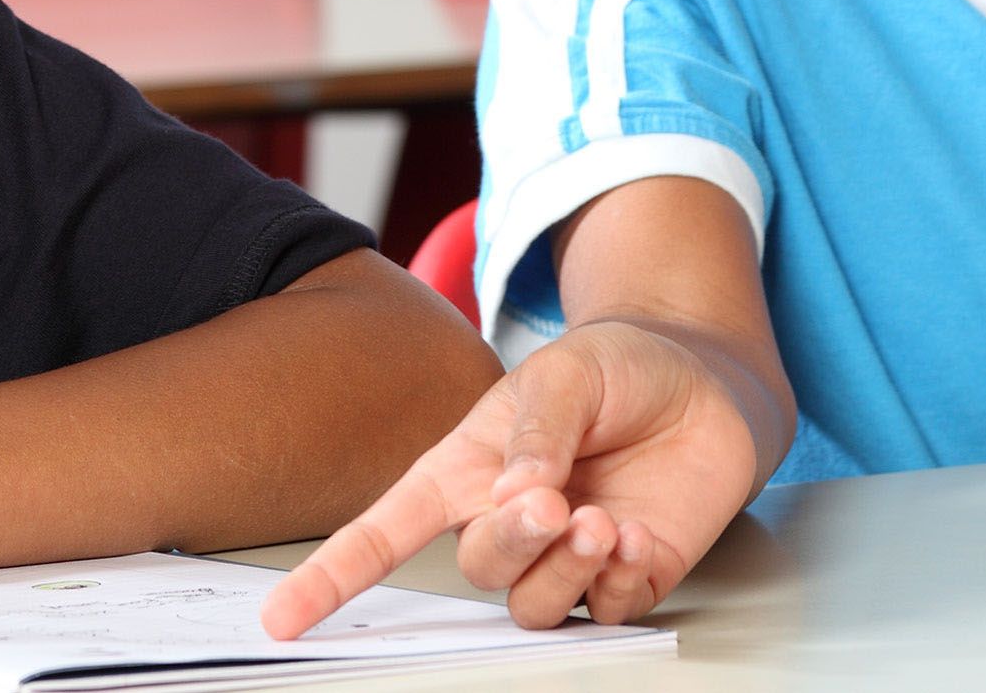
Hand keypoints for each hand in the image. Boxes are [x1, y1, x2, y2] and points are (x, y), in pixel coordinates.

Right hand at [261, 320, 762, 636]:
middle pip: (476, 568)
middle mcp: (505, 521)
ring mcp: (564, 556)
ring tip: (599, 518)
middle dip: (509, 541)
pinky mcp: (624, 575)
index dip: (331, 576)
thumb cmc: (615, 368)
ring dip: (559, 568)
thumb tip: (510, 496)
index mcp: (465, 470)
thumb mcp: (562, 373)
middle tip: (552, 501)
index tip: (281, 616)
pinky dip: (611, 580)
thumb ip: (534, 431)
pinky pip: (602, 610)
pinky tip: (629, 532)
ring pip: (531, 603)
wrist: (704, 378)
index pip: (385, 530)